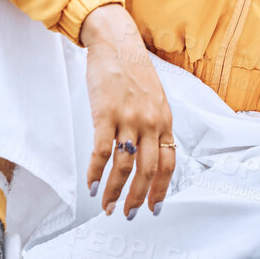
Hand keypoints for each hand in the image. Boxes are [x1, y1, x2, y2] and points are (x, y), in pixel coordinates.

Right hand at [80, 3, 175, 218]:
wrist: (116, 43)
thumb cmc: (133, 71)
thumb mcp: (154, 99)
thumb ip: (155, 125)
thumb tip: (151, 154)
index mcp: (165, 121)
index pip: (169, 164)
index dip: (161, 190)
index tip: (154, 208)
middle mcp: (151, 122)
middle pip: (148, 171)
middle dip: (138, 198)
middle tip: (129, 215)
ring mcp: (129, 119)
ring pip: (125, 166)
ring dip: (114, 191)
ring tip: (106, 206)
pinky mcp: (106, 114)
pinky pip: (102, 152)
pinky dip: (95, 172)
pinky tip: (90, 184)